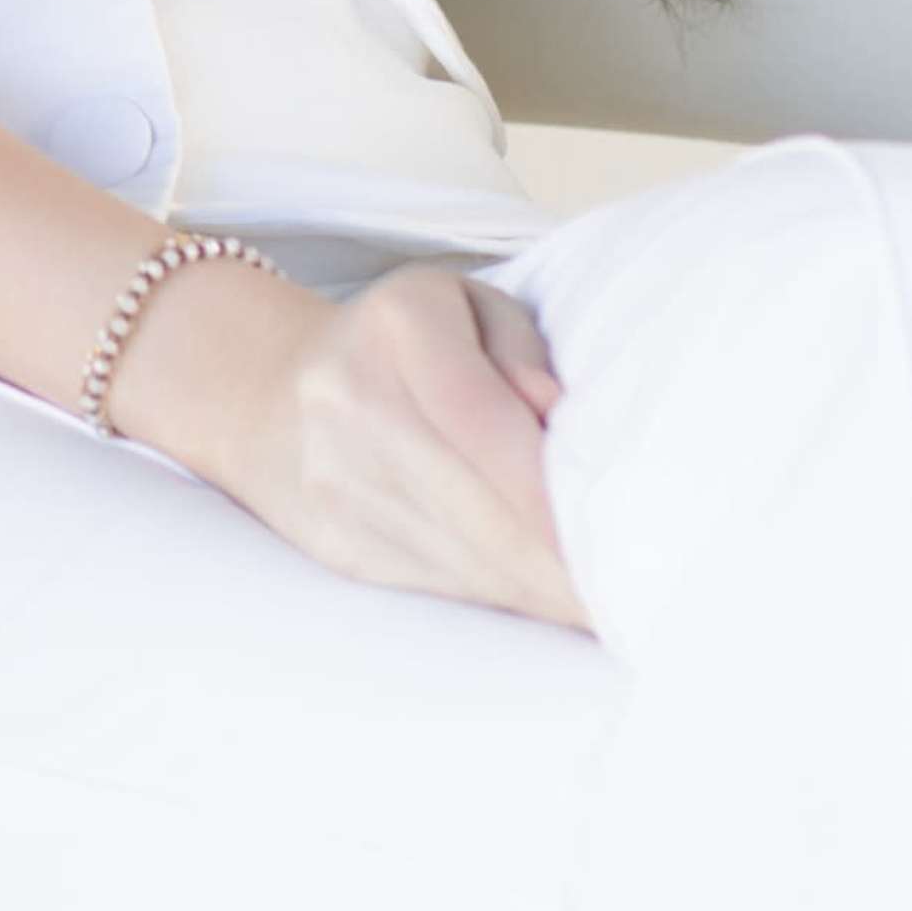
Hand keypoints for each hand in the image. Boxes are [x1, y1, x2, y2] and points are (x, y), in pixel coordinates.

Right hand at [107, 256, 588, 628]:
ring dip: (555, 596)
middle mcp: (356, 411)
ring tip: (619, 607)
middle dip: (577, 566)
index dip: (565, 498)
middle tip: (652, 592)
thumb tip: (558, 420)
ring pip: (474, 567)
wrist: (260, 394)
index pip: (492, 428)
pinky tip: (559, 604)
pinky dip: (511, 600)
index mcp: (398, 334)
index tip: (636, 539)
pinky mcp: (342, 552)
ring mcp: (342, 491)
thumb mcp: (461, 303)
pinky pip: (447, 590)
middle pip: (492, 516)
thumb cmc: (391, 342)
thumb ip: (521, 348)